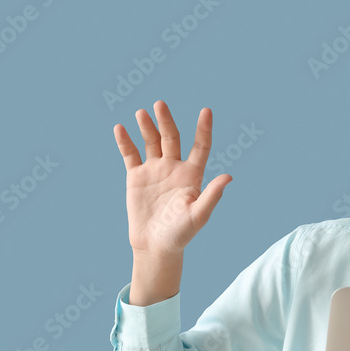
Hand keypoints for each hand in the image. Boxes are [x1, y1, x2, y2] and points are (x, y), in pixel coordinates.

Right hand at [113, 101, 230, 257]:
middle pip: (172, 138)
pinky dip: (125, 142)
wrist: (155, 246)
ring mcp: (155, 170)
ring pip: (151, 142)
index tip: (206, 110)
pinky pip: (130, 155)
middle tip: (160, 105)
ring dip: (147, 127)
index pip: (201, 146)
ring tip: (143, 113)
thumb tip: (228, 177)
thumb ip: (212, 196)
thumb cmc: (181, 234)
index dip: (204, 129)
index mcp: (193, 175)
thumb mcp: (199, 215)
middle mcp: (175, 168)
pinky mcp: (136, 177)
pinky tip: (120, 128)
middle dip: (166, 121)